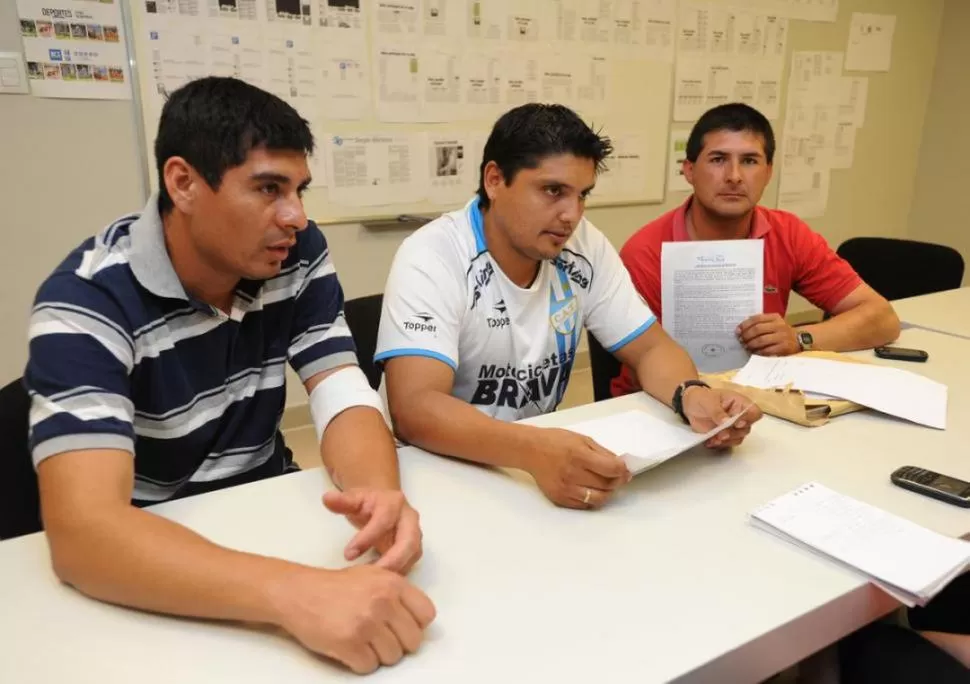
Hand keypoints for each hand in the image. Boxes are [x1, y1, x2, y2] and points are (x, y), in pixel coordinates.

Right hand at [272, 564, 435, 673]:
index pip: (427, 615)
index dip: (415, 625)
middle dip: (398, 644)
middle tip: (380, 637)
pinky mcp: (349, 643)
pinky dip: (360, 663)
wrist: (298, 593)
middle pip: (412, 641)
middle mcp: (383, 601)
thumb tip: (419, 619)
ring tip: (363, 640)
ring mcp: (367, 623)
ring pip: (393, 657)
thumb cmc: (335, 587)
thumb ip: (398, 593)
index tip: (403, 627)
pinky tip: (350, 647)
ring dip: (378, 654)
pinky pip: (369, 667)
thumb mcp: (373, 575)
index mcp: (393, 583)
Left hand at [324, 489, 422, 574]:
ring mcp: (414, 535)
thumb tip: (327, 499)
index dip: (367, 538)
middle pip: (409, 541)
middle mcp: (409, 518)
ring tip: (371, 582)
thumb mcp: (354, 499)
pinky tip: (377, 582)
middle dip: (391, 561)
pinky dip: (395, 575)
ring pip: (412, 556)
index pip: (384, 520)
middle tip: (370, 576)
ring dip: (394, 570)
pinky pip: (408, 565)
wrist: (382, 504)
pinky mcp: (413, 550)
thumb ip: (342, 501)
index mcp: (394, 502)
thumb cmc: (367, 503)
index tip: (347, 555)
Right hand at [524, 428, 630, 508]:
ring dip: (607, 493)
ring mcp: (565, 489)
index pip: (611, 469)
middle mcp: (572, 474)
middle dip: (617, 481)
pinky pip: (584, 505)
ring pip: (598, 499)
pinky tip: (590, 488)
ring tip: (606, 485)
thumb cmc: (556, 441)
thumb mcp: (582, 439)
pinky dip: (592, 498)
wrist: (530, 450)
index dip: (623, 471)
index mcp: (579, 455)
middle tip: (617, 476)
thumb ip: (603, 453)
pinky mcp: (559, 498)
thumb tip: (620, 466)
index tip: (625, 470)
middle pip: (606, 485)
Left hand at [681, 386, 761, 448]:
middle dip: (734, 433)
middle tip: (721, 433)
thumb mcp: (708, 401)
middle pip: (746, 429)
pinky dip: (719, 444)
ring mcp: (732, 427)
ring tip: (714, 438)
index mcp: (739, 403)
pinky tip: (710, 441)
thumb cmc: (701, 398)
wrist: (689, 405)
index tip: (737, 423)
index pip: (754, 412)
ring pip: (738, 438)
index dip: (749, 419)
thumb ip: (718, 412)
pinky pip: (727, 443)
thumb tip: (726, 422)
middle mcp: (738, 416)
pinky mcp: (724, 435)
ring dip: (726, 440)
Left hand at [736, 313, 799, 355]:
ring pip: (761, 340)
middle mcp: (779, 325)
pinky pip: (767, 350)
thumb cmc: (781, 332)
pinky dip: (758, 352)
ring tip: (746, 347)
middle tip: (741, 340)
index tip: (737, 331)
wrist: (800, 339)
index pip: (756, 318)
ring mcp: (782, 336)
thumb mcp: (773, 323)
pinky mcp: (784, 347)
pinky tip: (754, 352)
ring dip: (751, 344)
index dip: (745, 325)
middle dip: (746, 336)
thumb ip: (760, 324)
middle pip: (757, 329)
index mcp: (775, 317)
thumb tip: (741, 331)